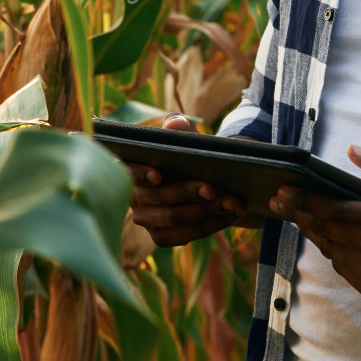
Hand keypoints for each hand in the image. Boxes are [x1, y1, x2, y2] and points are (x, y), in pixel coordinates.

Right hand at [126, 116, 248, 247]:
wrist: (201, 178)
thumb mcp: (184, 137)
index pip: (128, 172)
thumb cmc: (186, 154)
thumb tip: (175, 124)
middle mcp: (134, 198)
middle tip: (212, 188)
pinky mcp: (163, 236)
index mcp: (131, 169)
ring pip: (176, 219)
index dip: (140, 174)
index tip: (158, 174)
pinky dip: (213, 224)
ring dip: (207, 211)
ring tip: (232, 201)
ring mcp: (148, 220)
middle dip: (187, 193)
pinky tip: (232, 213)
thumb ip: (180, 126)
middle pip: (159, 198)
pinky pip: (187, 234)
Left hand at [269, 145, 360, 302]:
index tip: (282, 191)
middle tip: (280, 200)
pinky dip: (336, 253)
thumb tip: (351, 151)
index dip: (302, 201)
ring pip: (332, 252)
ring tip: (303, 216)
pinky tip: (333, 239)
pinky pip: (345, 270)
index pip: (331, 211)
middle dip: (300, 215)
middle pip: (325, 232)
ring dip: (317, 234)